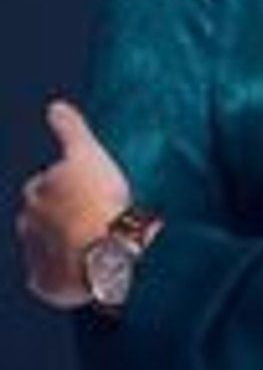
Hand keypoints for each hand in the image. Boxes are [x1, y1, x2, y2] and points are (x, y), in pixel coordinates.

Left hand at [16, 99, 131, 308]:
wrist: (107, 251)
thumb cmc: (97, 198)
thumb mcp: (87, 154)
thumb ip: (70, 129)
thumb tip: (54, 106)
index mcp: (35, 191)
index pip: (44, 183)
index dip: (66, 184)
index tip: (87, 188)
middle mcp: (28, 224)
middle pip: (41, 215)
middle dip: (59, 215)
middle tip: (92, 213)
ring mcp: (35, 256)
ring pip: (45, 246)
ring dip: (62, 243)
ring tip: (94, 240)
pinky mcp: (45, 284)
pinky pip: (50, 278)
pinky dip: (63, 273)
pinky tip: (86, 265)